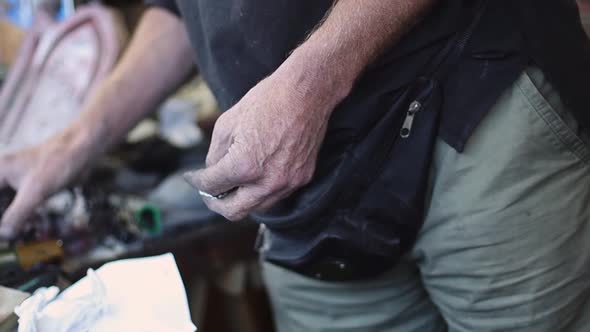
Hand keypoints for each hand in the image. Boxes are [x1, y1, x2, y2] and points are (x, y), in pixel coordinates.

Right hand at [0, 134, 88, 237]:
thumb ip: (18, 214)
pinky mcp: (34, 188)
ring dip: (11, 221)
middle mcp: (5, 176)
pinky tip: (26, 229)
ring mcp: (20, 182)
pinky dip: (23, 217)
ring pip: (8, 206)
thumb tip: (4, 235)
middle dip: (3, 221)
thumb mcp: (35, 191)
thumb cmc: (57, 162)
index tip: (0, 233)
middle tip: (6, 237)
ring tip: (13, 237)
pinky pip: (23, 206)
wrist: (83, 151)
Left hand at [184, 65, 341, 220]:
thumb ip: (215, 155)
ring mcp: (287, 184)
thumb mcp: (227, 124)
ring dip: (241, 200)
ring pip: (257, 207)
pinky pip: (276, 196)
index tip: (191, 178)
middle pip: (233, 211)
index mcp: (244, 166)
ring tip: (231, 185)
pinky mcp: (302, 179)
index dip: (196, 182)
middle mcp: (267, 182)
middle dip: (216, 203)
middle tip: (208, 192)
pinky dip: (261, 191)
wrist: (306, 93)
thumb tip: (212, 172)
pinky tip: (255, 177)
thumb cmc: (266, 102)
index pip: (211, 186)